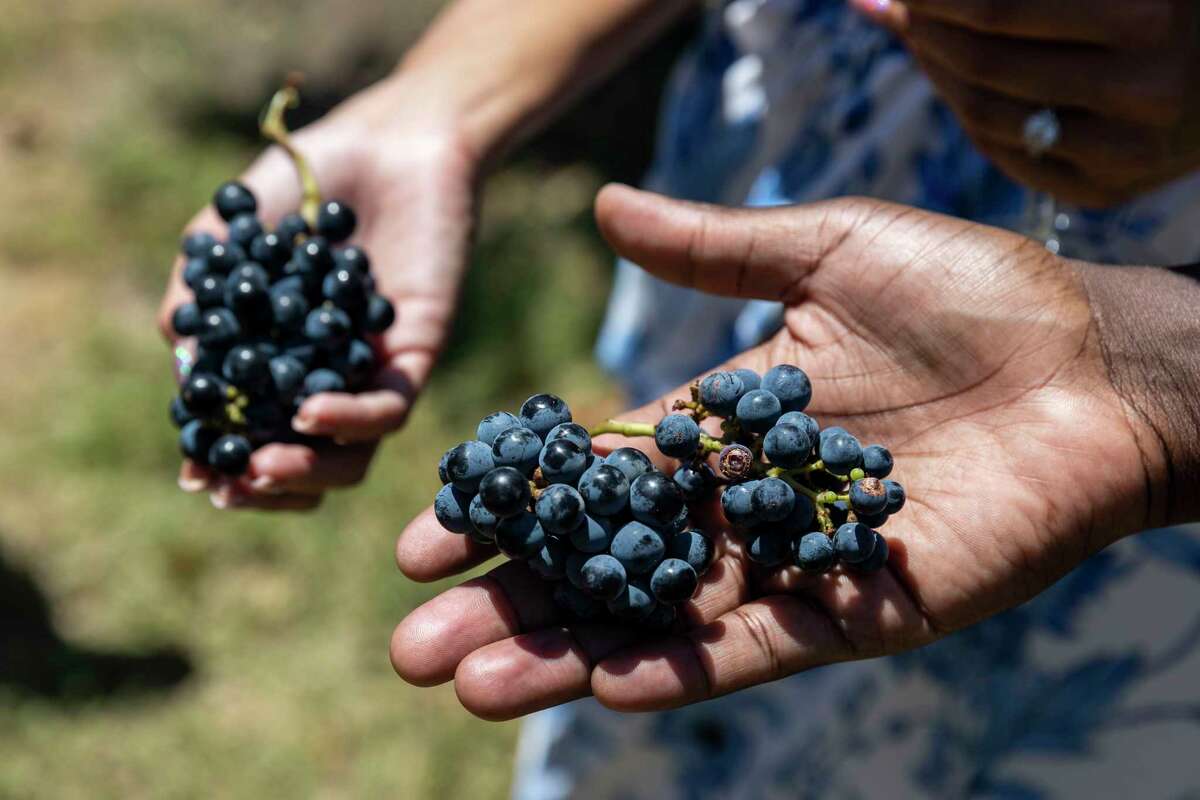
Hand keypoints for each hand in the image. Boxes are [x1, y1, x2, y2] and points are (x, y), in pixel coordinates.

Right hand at [159, 79, 479, 509]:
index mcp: (278, 361)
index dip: (224, 461)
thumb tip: (180, 366)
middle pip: (305, 461)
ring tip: (265, 465)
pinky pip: (388, 407)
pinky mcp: (414, 355)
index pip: (251, 432)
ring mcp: (371, 372)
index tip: (196, 477)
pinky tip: (310, 411)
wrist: (389, 142)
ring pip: (352, 453)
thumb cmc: (304, 182)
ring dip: (308, 470)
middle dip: (266, 485)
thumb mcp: (232, 235)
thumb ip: (199, 295)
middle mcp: (327, 377)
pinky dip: (348, 417)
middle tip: (230, 487)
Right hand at [387, 185, 1166, 718]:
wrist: (1096, 362)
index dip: (511, 505)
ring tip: (467, 683)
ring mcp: (790, 564)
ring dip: (565, 653)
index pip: (591, 475)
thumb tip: (601, 205)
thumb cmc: (971, 295)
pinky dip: (674, 668)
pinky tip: (596, 686)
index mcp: (722, 424)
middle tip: (410, 643)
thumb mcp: (826, 248)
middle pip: (603, 563)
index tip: (427, 532)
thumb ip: (710, 251)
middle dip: (511, 601)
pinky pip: (748, 649)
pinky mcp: (850, 611)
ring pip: (656, 619)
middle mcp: (739, 504)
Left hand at [851, 0, 1199, 206]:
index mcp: (1147, 14)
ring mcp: (1128, 151)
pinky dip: (968, 116)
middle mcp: (1144, 89)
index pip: (997, 8)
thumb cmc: (1158, 4)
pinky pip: (1007, 154)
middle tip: (905, 8)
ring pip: (986, 115)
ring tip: (924, 37)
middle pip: (984, 64)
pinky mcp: (1109, 190)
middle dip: (926, 31)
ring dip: (937, 73)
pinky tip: (958, 84)